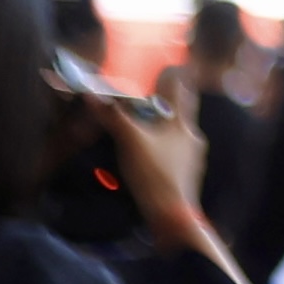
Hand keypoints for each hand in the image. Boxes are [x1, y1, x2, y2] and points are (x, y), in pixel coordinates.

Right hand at [85, 83, 209, 226]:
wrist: (172, 214)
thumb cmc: (154, 172)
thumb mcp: (130, 140)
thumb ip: (112, 116)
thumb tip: (90, 95)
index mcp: (182, 126)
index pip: (179, 95)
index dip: (174, 81)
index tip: (175, 69)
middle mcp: (192, 139)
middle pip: (178, 115)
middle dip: (165, 106)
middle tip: (154, 99)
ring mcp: (192, 159)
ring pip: (176, 135)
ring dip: (162, 128)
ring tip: (149, 125)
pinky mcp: (186, 175)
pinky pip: (173, 153)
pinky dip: (161, 148)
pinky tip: (152, 154)